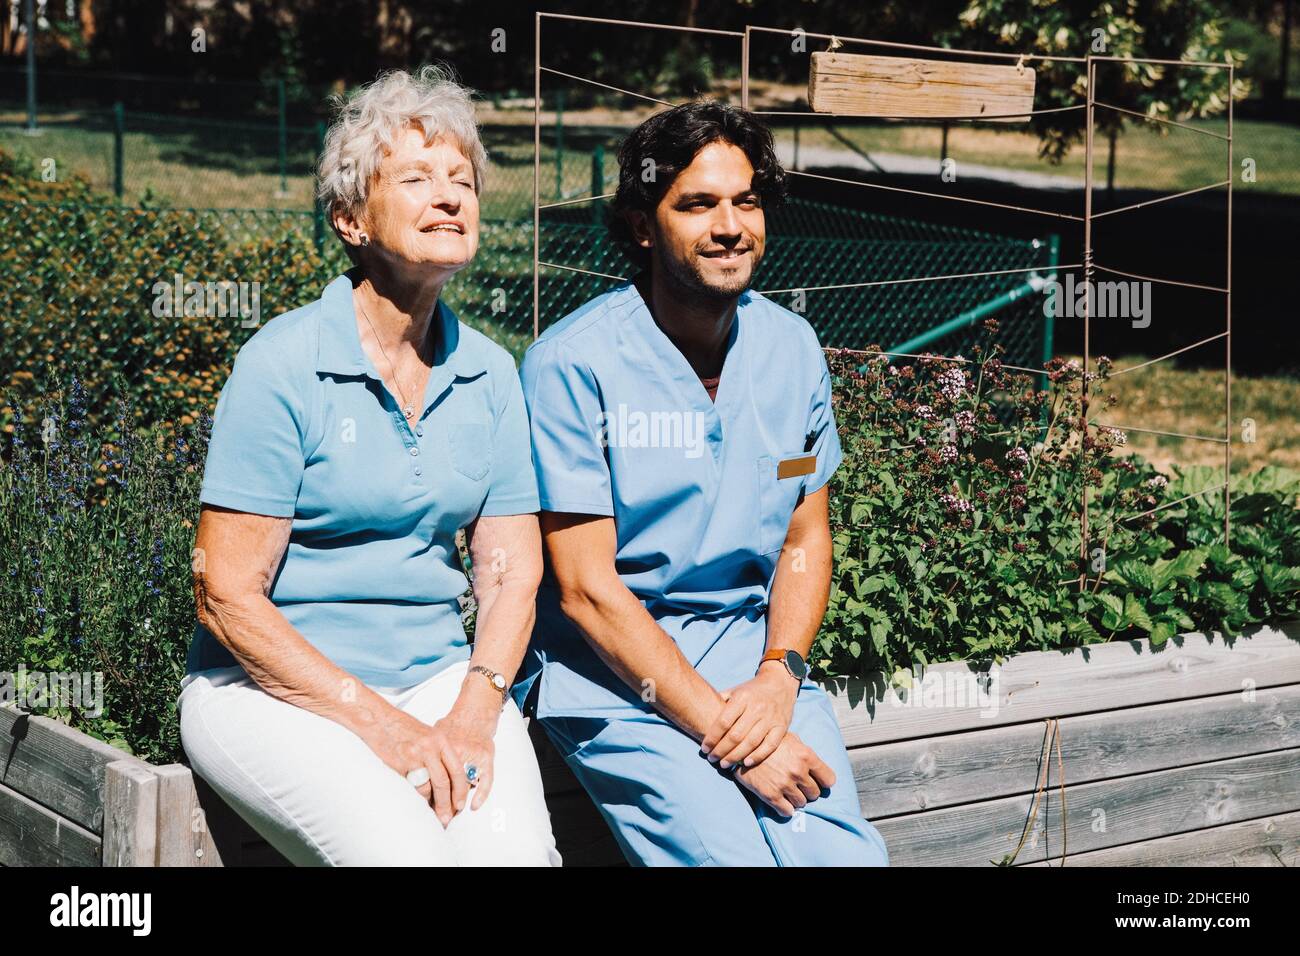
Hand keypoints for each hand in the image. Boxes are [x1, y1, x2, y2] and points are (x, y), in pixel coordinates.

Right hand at [364, 694, 498, 826]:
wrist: (378, 719)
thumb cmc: (400, 727)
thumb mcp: (426, 734)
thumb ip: (438, 752)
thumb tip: (446, 776)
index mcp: (440, 740)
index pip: (456, 769)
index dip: (460, 789)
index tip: (461, 803)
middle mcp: (430, 747)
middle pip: (444, 782)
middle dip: (448, 803)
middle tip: (448, 817)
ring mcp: (415, 756)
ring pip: (428, 788)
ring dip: (431, 803)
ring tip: (432, 813)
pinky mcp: (400, 764)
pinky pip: (412, 787)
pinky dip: (416, 797)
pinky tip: (418, 802)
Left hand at [699, 663, 799, 769]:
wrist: (780, 683)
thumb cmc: (752, 690)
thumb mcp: (735, 690)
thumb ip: (719, 703)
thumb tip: (699, 714)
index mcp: (742, 698)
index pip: (723, 722)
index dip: (712, 738)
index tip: (704, 748)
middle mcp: (757, 708)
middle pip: (736, 736)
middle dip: (721, 750)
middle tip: (712, 759)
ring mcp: (770, 718)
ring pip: (751, 743)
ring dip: (736, 757)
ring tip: (724, 764)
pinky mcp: (782, 727)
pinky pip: (769, 746)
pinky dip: (757, 756)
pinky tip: (746, 763)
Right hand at [732, 730, 835, 817]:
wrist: (741, 745)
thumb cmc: (767, 739)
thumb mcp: (789, 738)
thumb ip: (804, 751)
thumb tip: (814, 765)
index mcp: (806, 755)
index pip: (829, 779)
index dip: (824, 781)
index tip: (818, 781)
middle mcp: (798, 771)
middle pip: (815, 793)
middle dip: (808, 790)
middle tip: (798, 785)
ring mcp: (785, 784)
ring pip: (802, 803)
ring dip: (796, 799)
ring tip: (787, 791)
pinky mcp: (771, 795)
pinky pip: (787, 812)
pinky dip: (786, 809)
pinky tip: (781, 801)